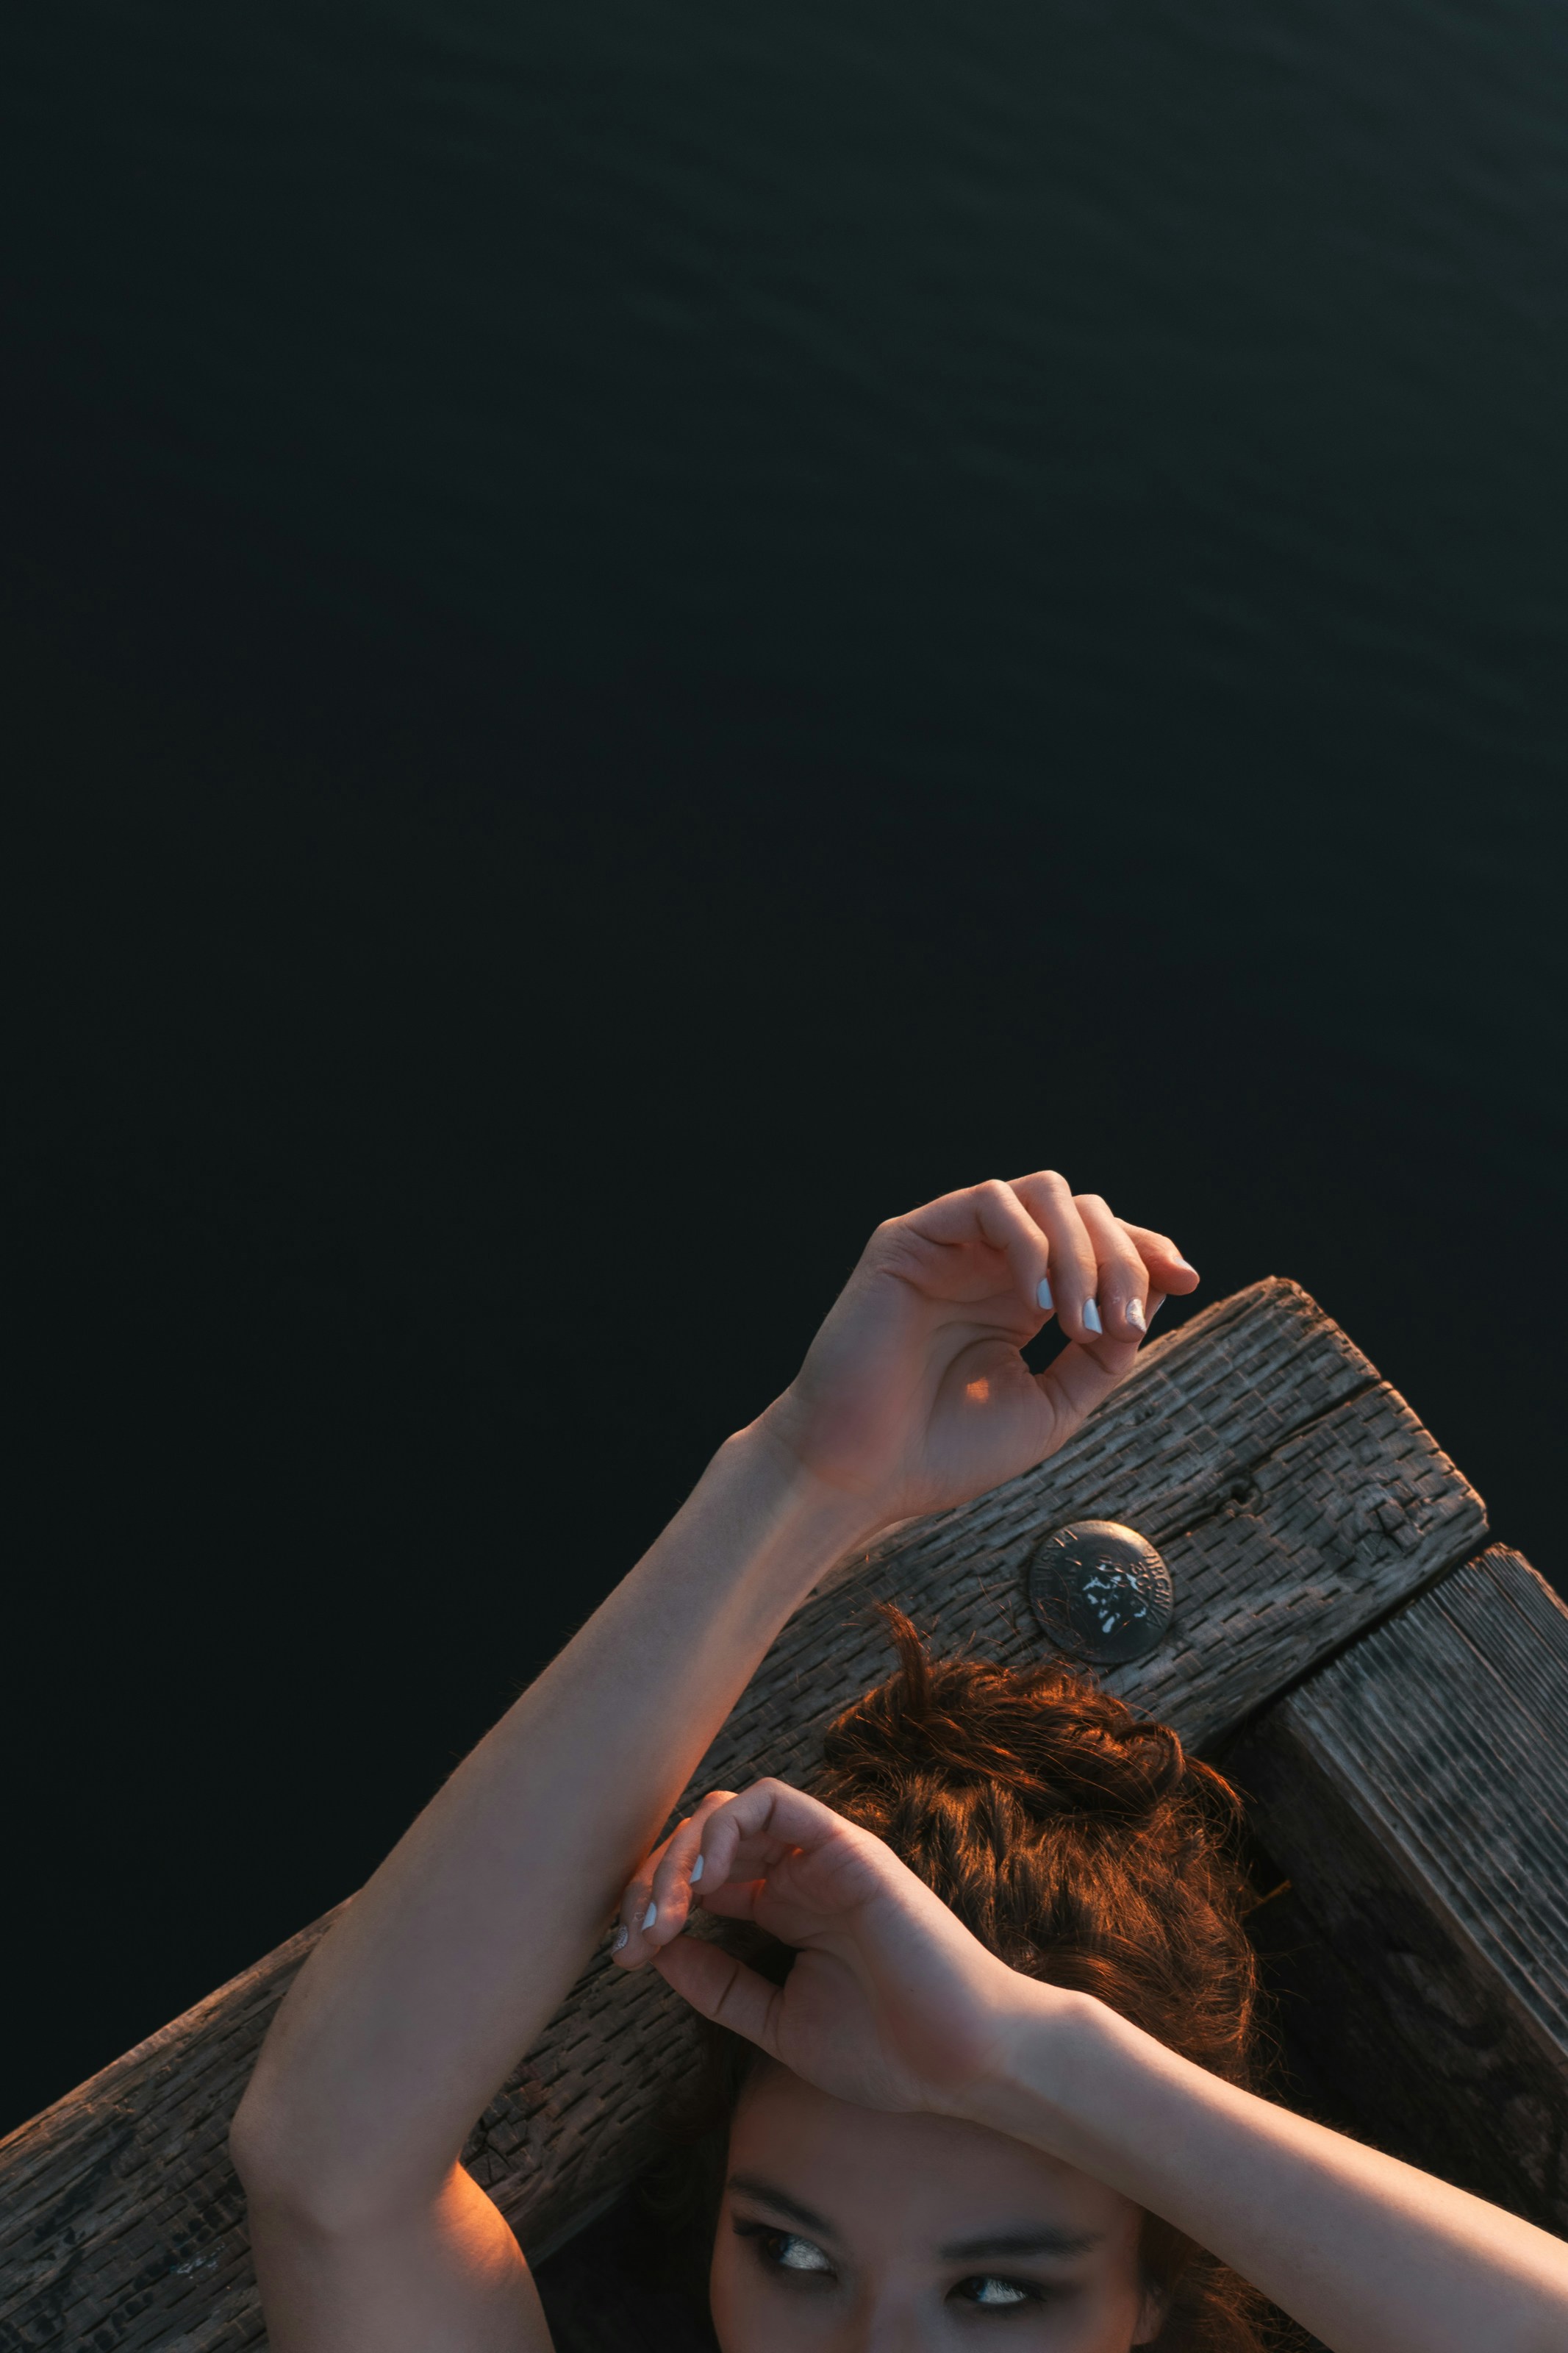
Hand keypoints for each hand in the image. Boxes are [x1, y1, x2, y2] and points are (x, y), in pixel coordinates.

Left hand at [613, 1779, 1055, 2117]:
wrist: (966, 2062)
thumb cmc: (890, 2052)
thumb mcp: (779, 2024)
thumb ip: (720, 1987)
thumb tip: (655, 1952)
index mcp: (784, 1910)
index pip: (699, 1878)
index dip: (650, 1904)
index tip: (624, 1956)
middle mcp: (799, 1873)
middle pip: (701, 1839)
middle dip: (651, 1879)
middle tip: (634, 1936)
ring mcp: (821, 1856)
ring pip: (726, 1811)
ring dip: (678, 1854)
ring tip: (663, 1915)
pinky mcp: (845, 1846)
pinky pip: (772, 1800)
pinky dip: (723, 1827)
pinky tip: (706, 1881)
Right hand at [758, 1173, 1197, 1527]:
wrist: (860, 1477)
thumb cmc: (943, 1452)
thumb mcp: (1051, 1408)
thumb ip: (1102, 1356)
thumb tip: (1154, 1294)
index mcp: (1020, 1298)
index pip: (1097, 1245)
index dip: (1146, 1251)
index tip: (1186, 1279)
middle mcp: (989, 1262)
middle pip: (1082, 1211)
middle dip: (1122, 1258)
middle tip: (1119, 1326)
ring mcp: (950, 1245)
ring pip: (1043, 1192)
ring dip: (1080, 1249)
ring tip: (1078, 1320)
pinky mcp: (910, 1237)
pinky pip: (989, 1201)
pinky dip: (1029, 1241)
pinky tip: (1035, 1300)